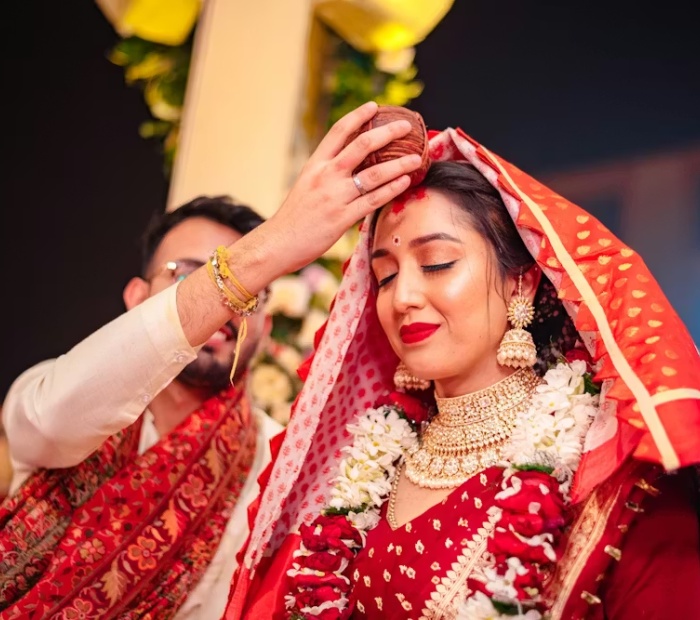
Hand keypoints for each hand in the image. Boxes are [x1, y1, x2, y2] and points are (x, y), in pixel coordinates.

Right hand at [263, 101, 422, 273]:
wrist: (278, 243)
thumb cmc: (293, 218)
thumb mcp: (306, 186)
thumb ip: (327, 174)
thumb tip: (352, 168)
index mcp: (315, 165)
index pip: (338, 132)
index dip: (358, 116)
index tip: (374, 106)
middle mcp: (325, 176)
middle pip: (362, 145)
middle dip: (387, 133)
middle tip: (406, 127)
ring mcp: (335, 196)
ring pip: (374, 173)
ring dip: (399, 164)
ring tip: (416, 158)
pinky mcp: (342, 218)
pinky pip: (374, 200)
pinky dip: (392, 189)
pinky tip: (406, 182)